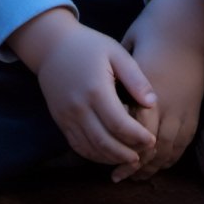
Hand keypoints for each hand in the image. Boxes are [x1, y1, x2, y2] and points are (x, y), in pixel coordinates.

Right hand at [8, 9, 156, 167]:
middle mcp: (79, 107)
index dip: (138, 137)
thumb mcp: (115, 53)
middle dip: (126, 154)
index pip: (119, 124)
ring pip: (90, 148)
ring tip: (130, 158)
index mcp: (96, 89)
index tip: (153, 141)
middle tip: (144, 155)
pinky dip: (94, 154)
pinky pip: (77, 145)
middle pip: (104, 142)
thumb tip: (153, 104)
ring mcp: (67, 116)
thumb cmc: (88, 46)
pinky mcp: (60, 120)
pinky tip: (108, 154)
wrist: (51, 45)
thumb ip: (135, 78)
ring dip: (111, 158)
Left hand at [116, 0, 203, 181]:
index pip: (136, 131)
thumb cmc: (150, 35)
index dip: (124, 150)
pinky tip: (159, 163)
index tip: (110, 162)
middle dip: (136, 165)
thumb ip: (116, 80)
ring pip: (170, 149)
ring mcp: (183, 108)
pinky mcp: (194, 110)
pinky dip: (171, 156)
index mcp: (147, 90)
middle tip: (119, 176)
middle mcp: (167, 103)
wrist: (184, 28)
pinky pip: (184, 141)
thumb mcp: (126, 52)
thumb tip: (101, 98)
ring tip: (136, 175)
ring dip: (153, 165)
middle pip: (153, 146)